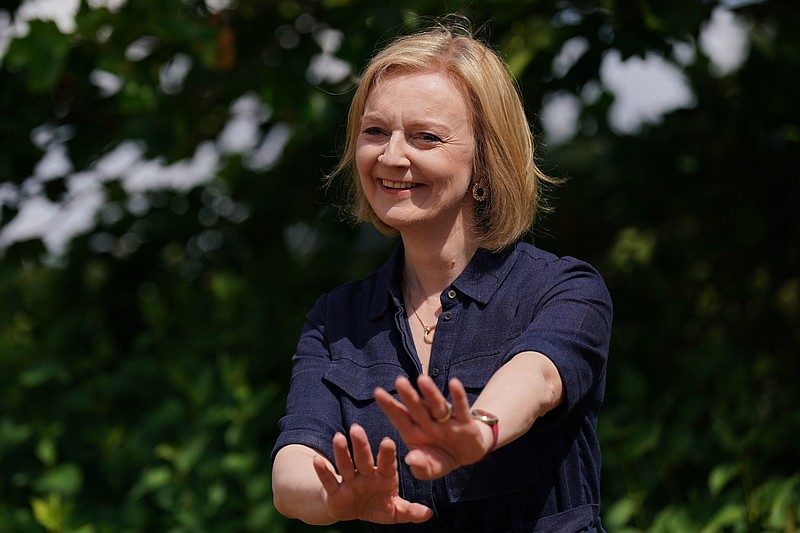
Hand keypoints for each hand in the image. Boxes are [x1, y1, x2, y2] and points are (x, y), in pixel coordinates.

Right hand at [312, 424, 432, 523]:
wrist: (353, 511)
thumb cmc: (377, 506)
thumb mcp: (395, 511)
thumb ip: (410, 511)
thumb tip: (429, 513)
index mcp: (384, 477)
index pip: (386, 464)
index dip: (386, 454)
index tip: (388, 441)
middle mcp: (366, 474)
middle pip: (364, 458)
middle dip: (361, 445)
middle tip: (357, 428)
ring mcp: (350, 481)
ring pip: (346, 464)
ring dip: (342, 452)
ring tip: (338, 437)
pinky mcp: (335, 491)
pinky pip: (329, 480)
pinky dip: (323, 471)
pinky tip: (317, 460)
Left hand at [375, 376, 489, 479]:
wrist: (465, 457)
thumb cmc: (440, 459)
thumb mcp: (429, 469)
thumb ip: (420, 466)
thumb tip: (411, 459)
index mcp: (413, 432)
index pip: (400, 417)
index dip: (389, 406)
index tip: (377, 392)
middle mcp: (427, 422)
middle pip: (417, 408)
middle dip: (408, 396)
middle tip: (399, 382)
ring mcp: (445, 420)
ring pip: (436, 405)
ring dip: (430, 393)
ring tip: (422, 379)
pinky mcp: (464, 422)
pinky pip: (460, 408)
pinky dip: (458, 397)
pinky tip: (454, 383)